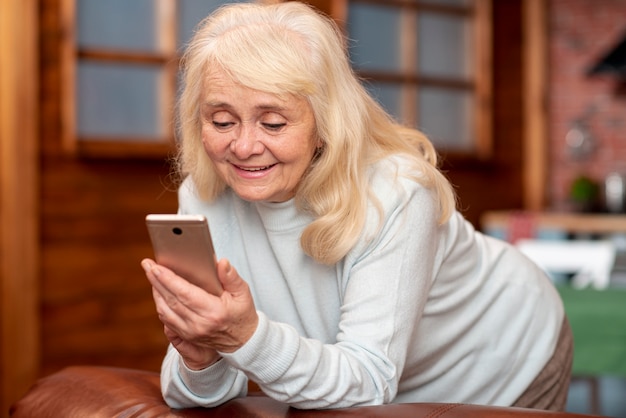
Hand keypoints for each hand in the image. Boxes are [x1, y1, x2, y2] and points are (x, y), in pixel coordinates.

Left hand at [141, 257, 258, 369]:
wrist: (243, 341)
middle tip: (148, 265)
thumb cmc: (242, 314)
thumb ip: (231, 277)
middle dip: (157, 281)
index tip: (157, 267)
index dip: (169, 280)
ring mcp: (191, 332)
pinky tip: (158, 291)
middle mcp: (199, 324)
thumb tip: (221, 262)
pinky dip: (160, 304)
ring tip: (151, 275)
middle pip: (171, 300)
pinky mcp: (186, 336)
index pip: (185, 294)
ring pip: (165, 310)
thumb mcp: (243, 293)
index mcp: (214, 312)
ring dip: (156, 292)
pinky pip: (167, 319)